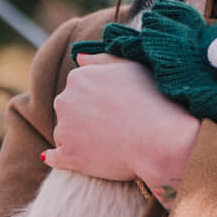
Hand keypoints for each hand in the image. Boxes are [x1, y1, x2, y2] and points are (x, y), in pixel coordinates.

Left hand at [43, 53, 199, 198]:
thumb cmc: (154, 101)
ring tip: (108, 145)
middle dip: (84, 118)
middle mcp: (65, 100)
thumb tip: (79, 58)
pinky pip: (54, 157)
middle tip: (113, 127)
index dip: (97, 100)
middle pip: (68, 110)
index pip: (78, 88)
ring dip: (78, 138)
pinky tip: (78, 159)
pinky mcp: (68, 157)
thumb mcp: (132, 68)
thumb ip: (102, 60)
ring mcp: (64, 130)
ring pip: (64, 133)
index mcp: (79, 77)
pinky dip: (62, 158)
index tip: (114, 109)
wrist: (162, 141)